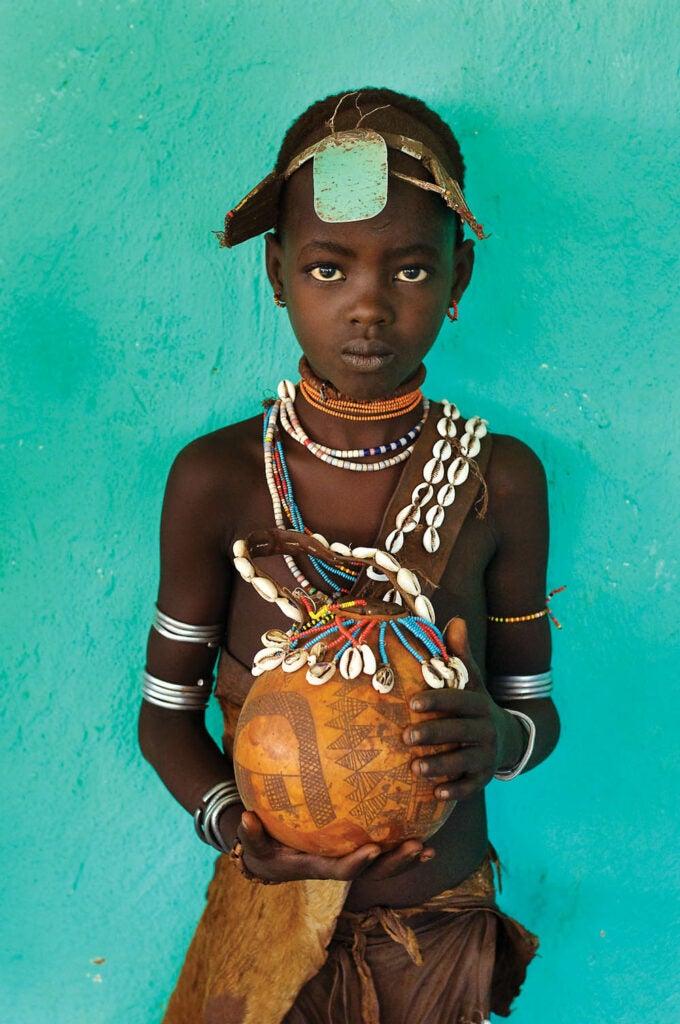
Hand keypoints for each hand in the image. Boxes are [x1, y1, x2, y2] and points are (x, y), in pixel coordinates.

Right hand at [234, 811, 434, 884]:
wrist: (272, 858)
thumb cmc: (262, 847)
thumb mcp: (253, 842)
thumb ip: (251, 834)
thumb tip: (245, 817)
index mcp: (319, 867)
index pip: (343, 870)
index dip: (359, 863)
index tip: (373, 850)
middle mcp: (340, 866)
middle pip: (375, 873)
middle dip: (397, 863)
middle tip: (419, 846)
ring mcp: (351, 860)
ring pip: (385, 865)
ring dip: (407, 858)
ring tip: (430, 847)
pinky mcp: (358, 848)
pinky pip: (384, 849)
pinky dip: (402, 844)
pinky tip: (425, 828)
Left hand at [402, 617, 514, 799]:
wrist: (508, 737)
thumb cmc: (475, 704)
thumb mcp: (471, 678)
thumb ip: (460, 653)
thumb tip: (455, 619)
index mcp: (479, 704)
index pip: (459, 700)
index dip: (438, 700)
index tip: (412, 701)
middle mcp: (486, 730)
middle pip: (460, 732)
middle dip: (434, 734)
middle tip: (405, 736)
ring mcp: (487, 755)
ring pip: (465, 761)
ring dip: (441, 766)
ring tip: (415, 768)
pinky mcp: (485, 777)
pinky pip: (472, 786)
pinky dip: (455, 791)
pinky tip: (435, 795)